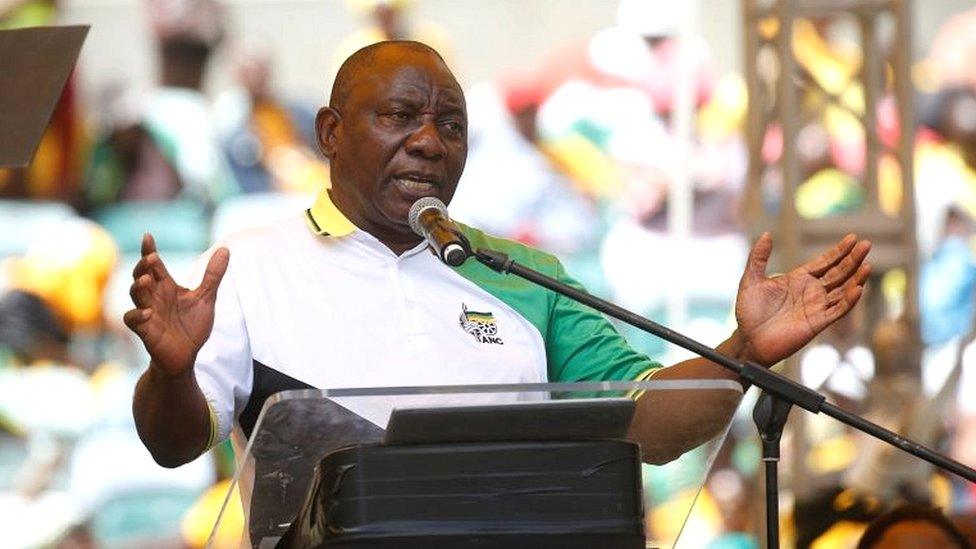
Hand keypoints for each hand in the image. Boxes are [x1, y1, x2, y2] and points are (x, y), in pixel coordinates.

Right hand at [123, 234, 229, 376]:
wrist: (187, 355)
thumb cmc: (192, 326)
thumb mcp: (206, 298)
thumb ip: (213, 275)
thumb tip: (225, 249)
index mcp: (166, 287)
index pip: (155, 265)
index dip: (149, 251)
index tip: (148, 236)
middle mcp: (154, 297)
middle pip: (141, 276)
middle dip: (142, 266)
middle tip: (151, 258)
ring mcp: (148, 313)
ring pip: (135, 295)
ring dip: (138, 287)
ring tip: (146, 279)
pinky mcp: (145, 331)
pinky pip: (133, 320)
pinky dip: (138, 315)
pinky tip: (149, 312)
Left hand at [734, 232, 870, 365]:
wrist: (748, 340)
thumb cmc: (749, 312)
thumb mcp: (751, 280)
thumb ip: (758, 258)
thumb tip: (767, 234)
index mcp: (799, 279)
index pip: (825, 262)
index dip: (839, 251)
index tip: (853, 237)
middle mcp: (811, 292)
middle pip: (838, 273)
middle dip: (852, 259)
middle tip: (867, 244)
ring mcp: (816, 307)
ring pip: (842, 291)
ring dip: (856, 278)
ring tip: (867, 265)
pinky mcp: (817, 323)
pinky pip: (837, 311)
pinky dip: (848, 301)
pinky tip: (857, 289)